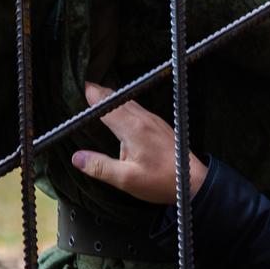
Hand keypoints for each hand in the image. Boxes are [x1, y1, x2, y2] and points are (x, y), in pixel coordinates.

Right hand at [71, 82, 206, 203]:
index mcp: (133, 128)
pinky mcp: (159, 125)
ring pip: (128, 101)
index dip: (91, 95)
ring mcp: (153, 120)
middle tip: (80, 88)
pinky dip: (122, 105)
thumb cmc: (162, 181)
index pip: (107, 105)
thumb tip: (76, 157)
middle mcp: (144, 118)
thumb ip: (100, 167)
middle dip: (98, 92)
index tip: (77, 87)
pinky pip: (136, 108)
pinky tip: (118, 113)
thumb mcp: (127, 180)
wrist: (193, 181)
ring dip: (111, 98)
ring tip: (95, 97)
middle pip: (117, 98)